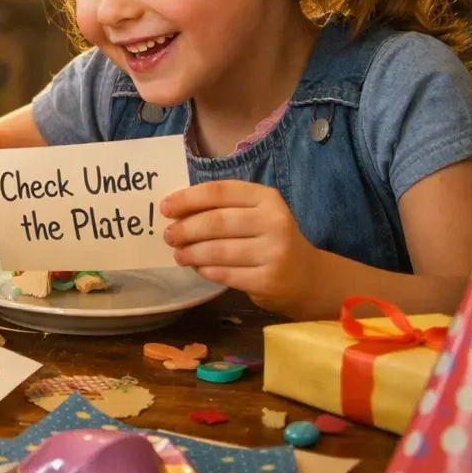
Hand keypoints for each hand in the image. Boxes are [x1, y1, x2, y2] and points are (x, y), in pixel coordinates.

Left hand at [161, 180, 319, 313]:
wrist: (306, 276)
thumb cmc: (269, 239)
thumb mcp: (255, 214)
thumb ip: (223, 208)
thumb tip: (176, 210)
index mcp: (267, 198)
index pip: (220, 192)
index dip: (188, 199)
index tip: (165, 208)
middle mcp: (274, 222)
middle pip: (216, 222)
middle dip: (185, 229)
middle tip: (168, 235)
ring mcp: (273, 253)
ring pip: (217, 251)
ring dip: (191, 253)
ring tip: (179, 254)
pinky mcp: (267, 280)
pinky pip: (224, 274)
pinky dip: (205, 270)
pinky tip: (198, 267)